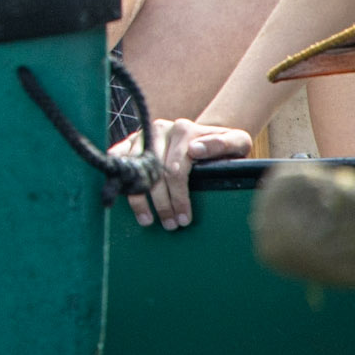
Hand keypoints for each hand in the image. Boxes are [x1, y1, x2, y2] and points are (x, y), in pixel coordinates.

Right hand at [122, 117, 251, 231]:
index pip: (175, 169)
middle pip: (154, 172)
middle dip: (161, 203)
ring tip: (147, 220)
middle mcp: (159, 129)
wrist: (202, 134)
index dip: (179, 197)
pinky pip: (118, 158)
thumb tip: (195, 150)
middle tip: (170, 225)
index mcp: (184, 130)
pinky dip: (120, 178)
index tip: (184, 219)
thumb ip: (225, 143)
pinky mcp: (130, 140)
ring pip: (134, 168)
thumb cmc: (223, 146)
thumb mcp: (237, 142)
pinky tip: (125, 197)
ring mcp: (142, 134)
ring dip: (138, 198)